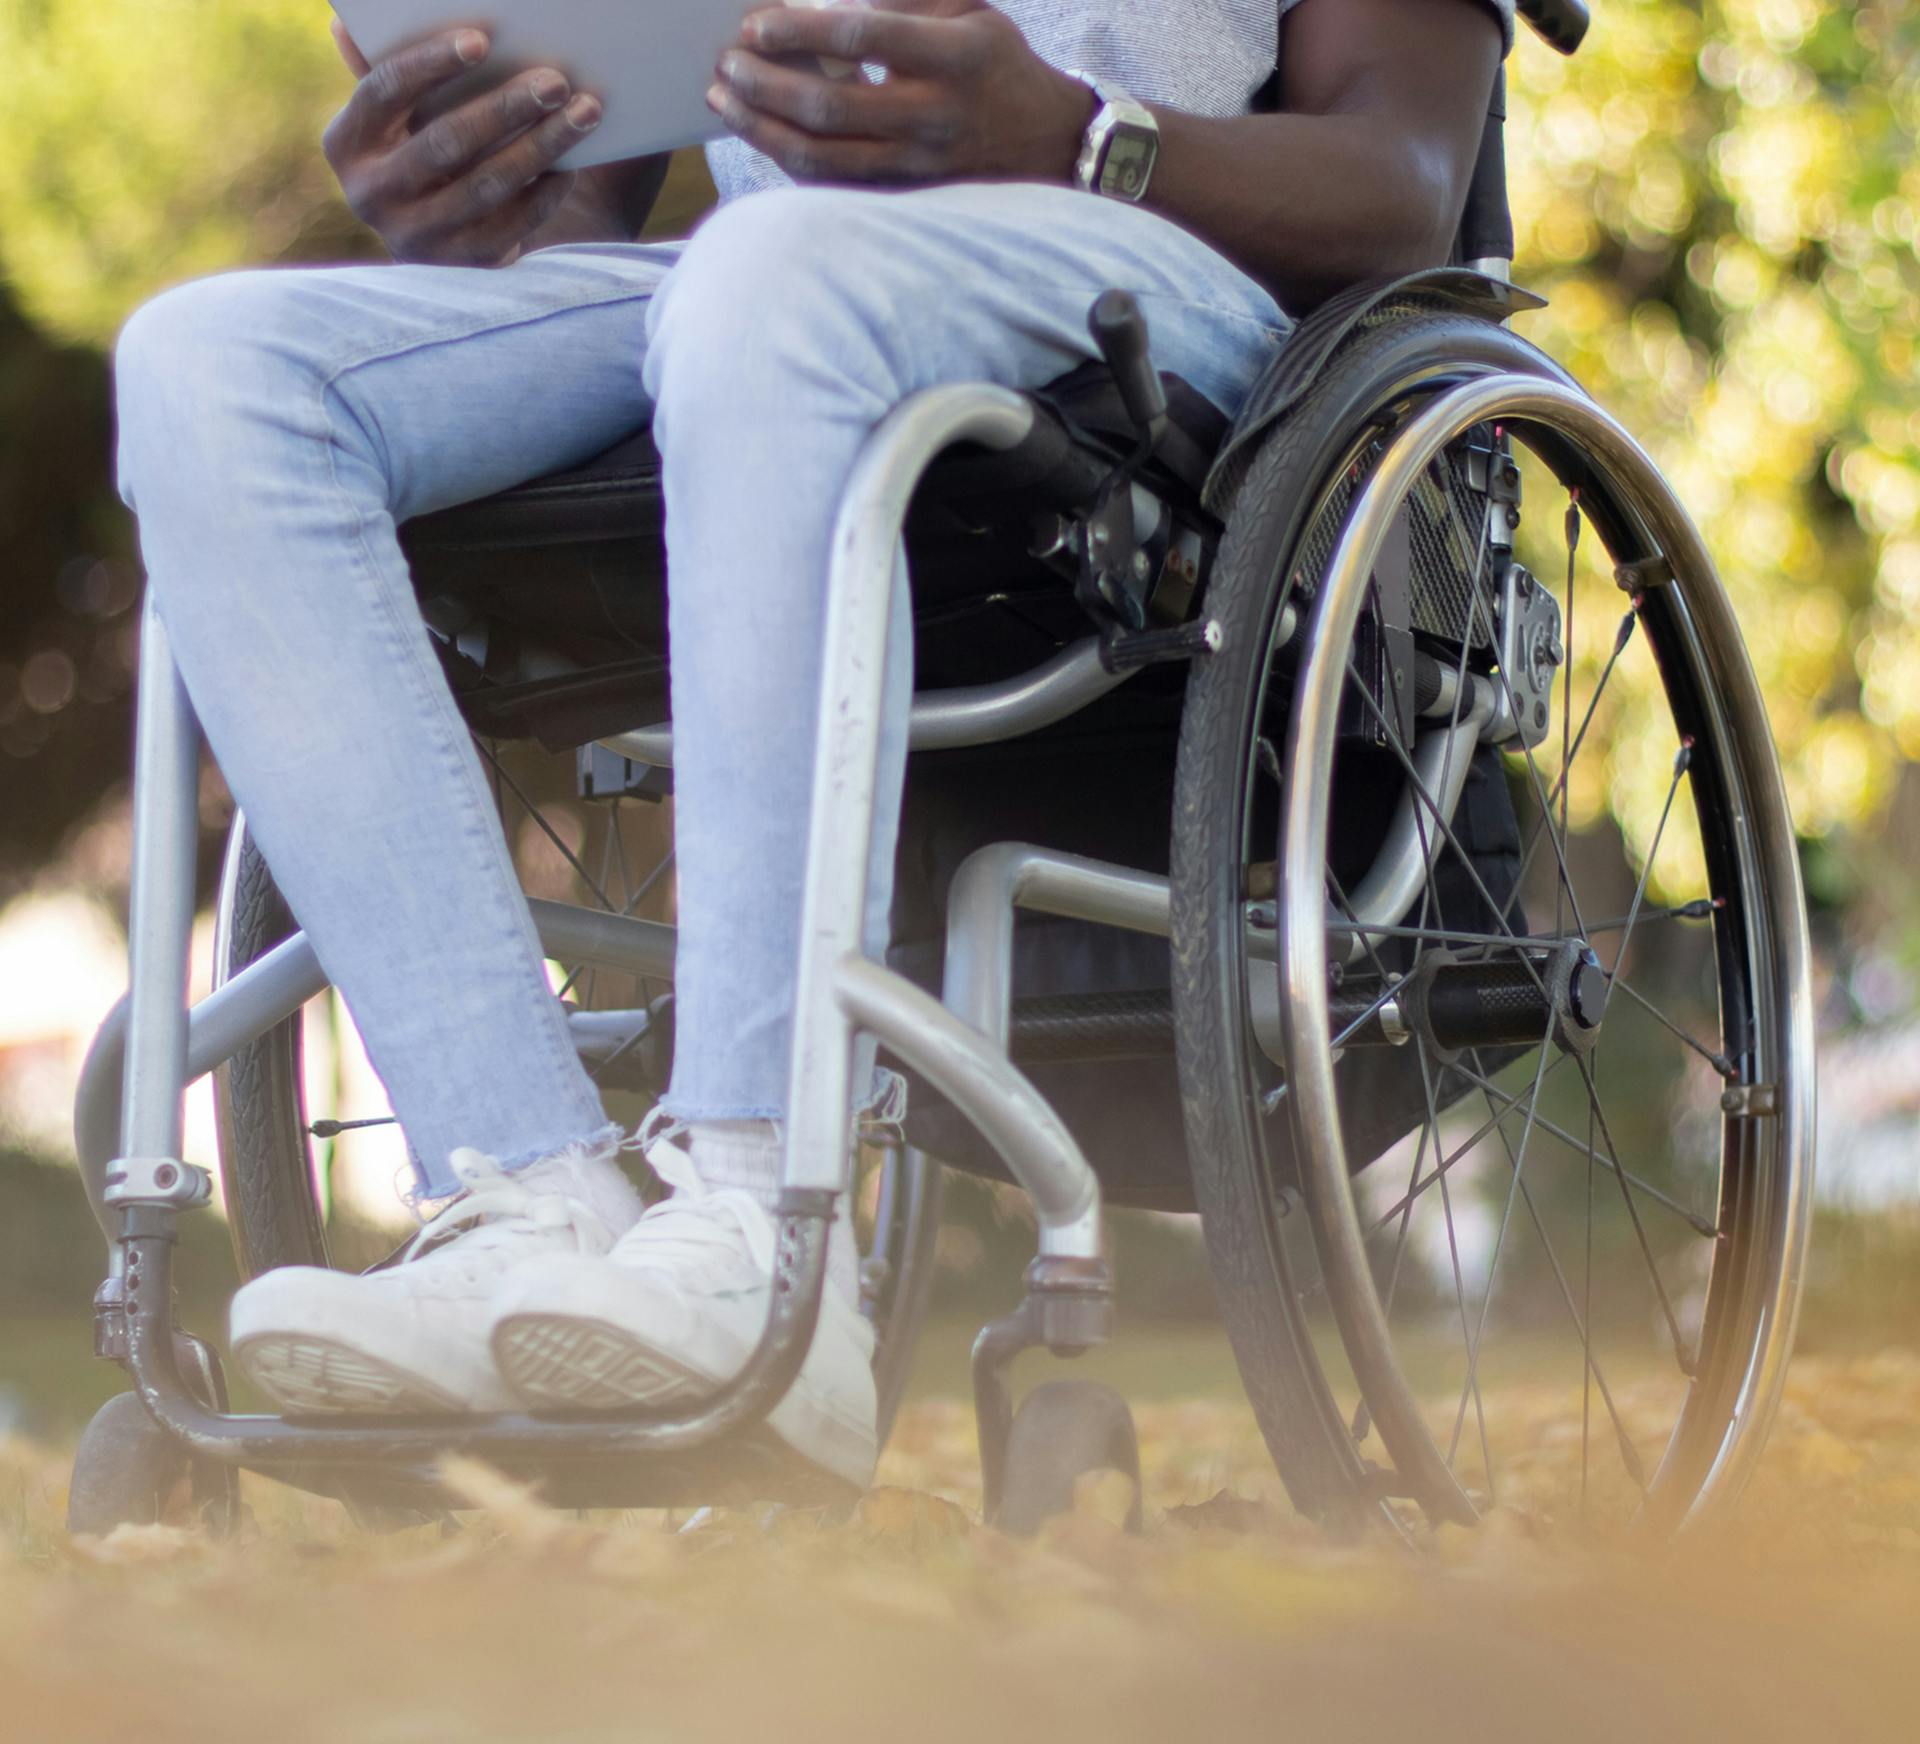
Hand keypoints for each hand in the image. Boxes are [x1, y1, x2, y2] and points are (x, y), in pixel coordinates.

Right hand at [324, 22, 604, 265]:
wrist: (433, 239)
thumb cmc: (417, 150)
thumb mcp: (393, 118)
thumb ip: (384, 74)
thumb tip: (347, 25)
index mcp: (346, 143)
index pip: (384, 90)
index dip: (430, 63)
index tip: (481, 41)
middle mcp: (372, 195)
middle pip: (447, 141)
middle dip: (506, 107)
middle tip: (556, 81)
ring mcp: (416, 236)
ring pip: (488, 184)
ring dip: (542, 145)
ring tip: (584, 113)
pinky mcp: (460, 265)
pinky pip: (513, 223)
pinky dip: (547, 190)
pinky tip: (574, 162)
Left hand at [708, 0, 1094, 186]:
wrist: (1043, 141)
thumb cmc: (994, 61)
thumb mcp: (966, 7)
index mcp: (950, 58)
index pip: (861, 38)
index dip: (800, 29)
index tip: (756, 22)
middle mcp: (931, 117)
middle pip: (829, 107)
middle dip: (766, 84)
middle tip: (727, 63)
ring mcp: (915, 165)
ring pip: (822, 158)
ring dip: (763, 129)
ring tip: (726, 101)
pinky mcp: (902, 195)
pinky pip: (832, 185)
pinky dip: (788, 161)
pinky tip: (761, 134)